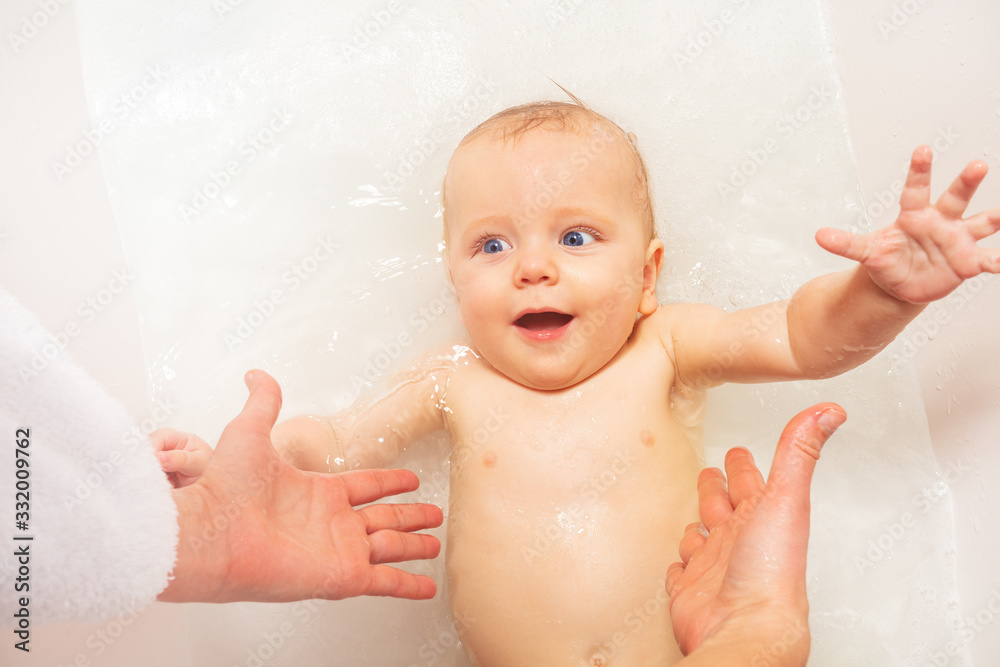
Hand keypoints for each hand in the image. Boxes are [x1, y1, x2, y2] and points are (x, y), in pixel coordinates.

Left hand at [159, 370, 442, 602]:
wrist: (211, 532)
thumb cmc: (226, 487)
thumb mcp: (249, 431)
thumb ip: (263, 402)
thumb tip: (256, 374)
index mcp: (318, 492)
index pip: (366, 486)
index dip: (390, 482)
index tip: (412, 480)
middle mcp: (332, 523)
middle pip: (385, 519)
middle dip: (411, 518)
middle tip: (435, 516)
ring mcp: (340, 552)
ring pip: (391, 548)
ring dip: (415, 547)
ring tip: (436, 546)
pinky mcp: (343, 576)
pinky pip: (386, 581)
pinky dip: (409, 585)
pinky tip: (428, 588)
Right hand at [666, 403, 845, 665]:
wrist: (744, 626)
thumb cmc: (771, 571)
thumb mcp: (786, 497)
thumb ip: (799, 451)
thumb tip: (831, 411)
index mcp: (761, 517)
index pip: (749, 483)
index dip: (743, 465)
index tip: (739, 450)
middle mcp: (739, 541)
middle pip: (723, 507)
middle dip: (715, 488)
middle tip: (711, 474)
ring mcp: (714, 568)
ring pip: (700, 539)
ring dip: (696, 526)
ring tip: (695, 515)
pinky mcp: (690, 591)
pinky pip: (680, 573)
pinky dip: (679, 564)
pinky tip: (680, 561)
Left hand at [816, 146, 999, 303]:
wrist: (903, 282)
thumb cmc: (888, 258)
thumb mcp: (866, 251)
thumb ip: (846, 243)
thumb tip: (818, 236)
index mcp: (913, 215)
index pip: (916, 189)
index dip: (919, 170)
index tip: (922, 150)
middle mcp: (940, 221)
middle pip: (955, 197)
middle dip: (966, 182)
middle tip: (978, 165)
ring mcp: (957, 240)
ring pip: (980, 223)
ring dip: (994, 217)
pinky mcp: (968, 261)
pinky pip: (987, 259)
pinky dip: (997, 260)